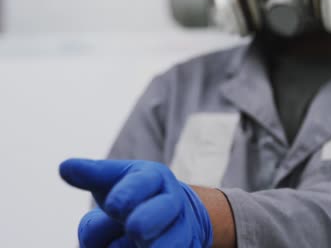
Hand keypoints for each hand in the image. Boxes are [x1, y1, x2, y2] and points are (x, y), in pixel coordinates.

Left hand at [60, 159, 212, 247]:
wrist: (174, 217)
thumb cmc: (136, 199)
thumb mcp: (116, 181)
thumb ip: (93, 175)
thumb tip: (64, 167)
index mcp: (154, 178)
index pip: (143, 183)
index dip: (128, 194)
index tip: (112, 207)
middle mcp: (172, 202)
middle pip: (163, 209)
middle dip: (148, 220)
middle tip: (134, 228)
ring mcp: (182, 229)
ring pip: (168, 242)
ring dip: (153, 246)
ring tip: (137, 244)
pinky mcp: (187, 247)